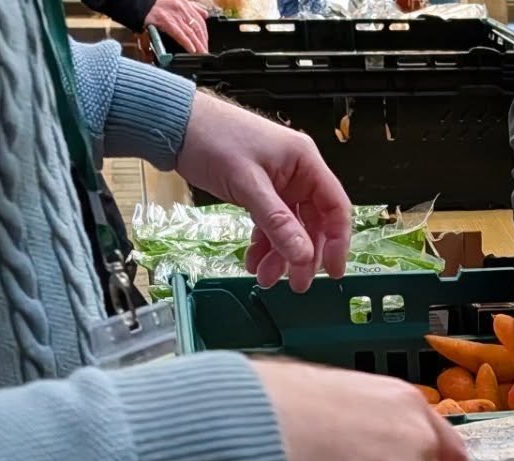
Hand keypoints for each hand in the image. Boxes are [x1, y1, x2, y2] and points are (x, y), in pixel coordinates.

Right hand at [146, 0, 208, 52]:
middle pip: (197, 27)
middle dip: (203, 41)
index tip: (206, 42)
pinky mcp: (166, 21)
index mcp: (185, 4)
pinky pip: (179, 34)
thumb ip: (192, 7)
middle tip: (206, 51)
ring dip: (198, 45)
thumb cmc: (157, 3)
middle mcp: (181, 9)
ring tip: (202, 53)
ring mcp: (174, 15)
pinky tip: (192, 50)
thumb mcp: (177, 1)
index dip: (205, 33)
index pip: (200, 20)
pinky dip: (187, 43)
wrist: (140, 2)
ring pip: (190, 32)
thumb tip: (205, 14)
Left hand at [176, 92, 351, 291]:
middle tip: (295, 284)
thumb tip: (304, 256)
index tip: (332, 272)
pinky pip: (271, 224)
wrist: (175, 123)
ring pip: (291, 229)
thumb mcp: (248, 185)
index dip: (338, 242)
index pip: (336, 208)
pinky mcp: (261, 191)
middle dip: (303, 256)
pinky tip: (254, 260)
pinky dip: (264, 244)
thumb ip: (278, 222)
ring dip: (280, 255)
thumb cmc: (212, 138)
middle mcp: (298, 173)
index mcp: (305, 162)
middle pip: (314, 224)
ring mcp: (280, 183)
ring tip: (264, 277)